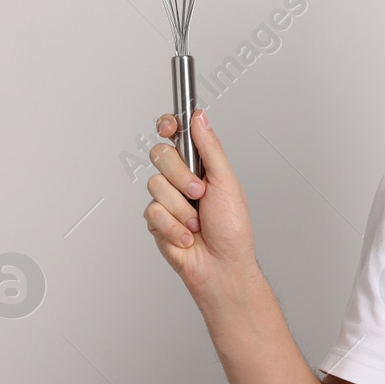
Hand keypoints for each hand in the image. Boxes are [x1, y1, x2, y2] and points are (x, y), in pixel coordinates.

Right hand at [143, 108, 256, 296]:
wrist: (220, 265)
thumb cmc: (232, 227)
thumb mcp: (226, 182)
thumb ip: (210, 148)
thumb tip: (200, 117)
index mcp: (200, 166)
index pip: (176, 136)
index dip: (168, 125)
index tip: (168, 126)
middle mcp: (181, 179)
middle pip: (160, 155)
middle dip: (181, 176)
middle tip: (199, 194)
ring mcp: (167, 199)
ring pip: (155, 184)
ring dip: (180, 208)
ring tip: (197, 223)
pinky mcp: (155, 220)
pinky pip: (152, 212)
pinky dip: (173, 226)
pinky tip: (187, 236)